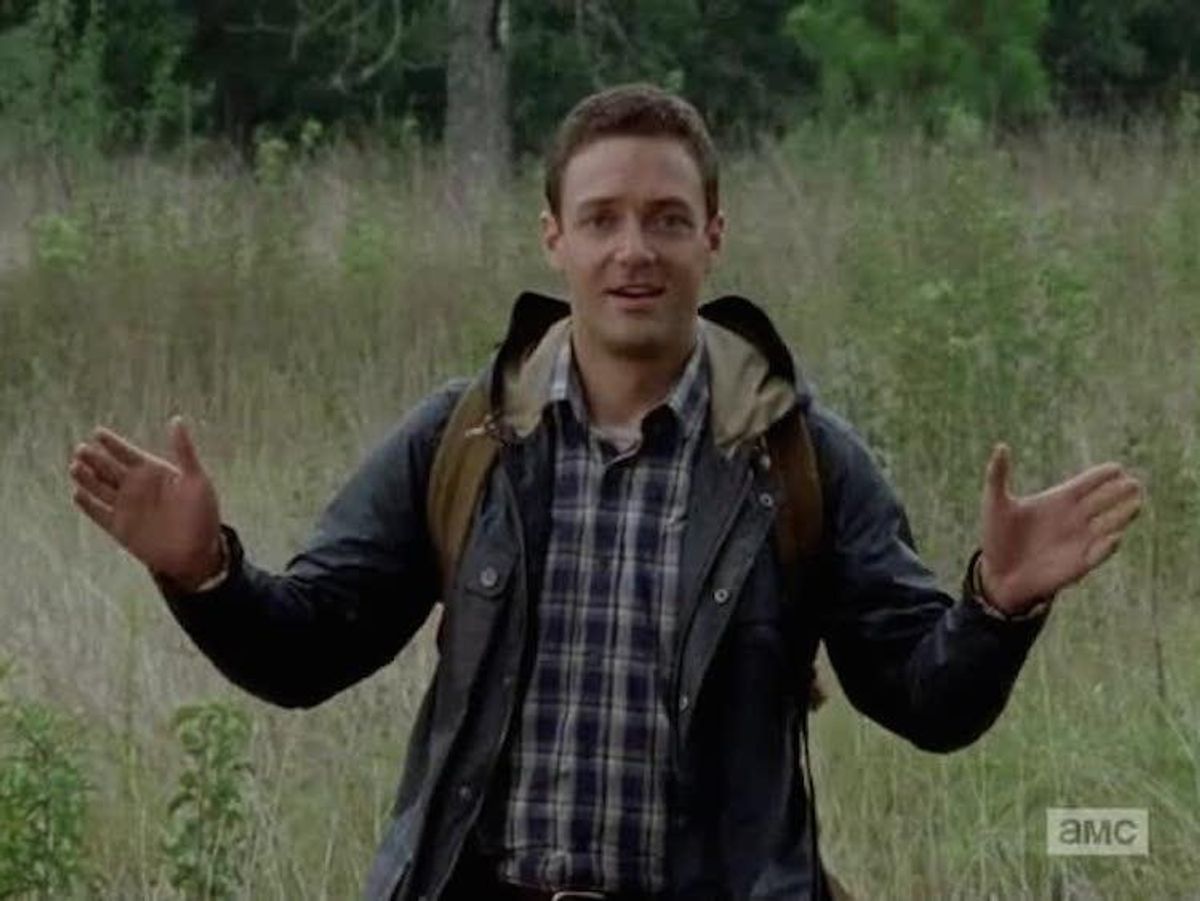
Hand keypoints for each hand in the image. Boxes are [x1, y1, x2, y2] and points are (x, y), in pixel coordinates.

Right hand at [68, 416, 223, 590]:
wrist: (198, 552)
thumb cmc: (203, 513)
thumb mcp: (196, 479)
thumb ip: (183, 451)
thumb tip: (176, 420)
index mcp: (153, 472)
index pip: (127, 452)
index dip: (112, 443)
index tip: (98, 432)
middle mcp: (136, 487)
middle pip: (108, 468)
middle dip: (94, 458)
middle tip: (82, 450)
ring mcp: (126, 506)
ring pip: (99, 488)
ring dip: (86, 478)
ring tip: (75, 467)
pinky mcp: (119, 527)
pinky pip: (98, 513)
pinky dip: (88, 505)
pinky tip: (78, 494)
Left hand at [979, 444, 1142, 614]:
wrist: (997, 574)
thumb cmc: (997, 537)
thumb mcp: (995, 503)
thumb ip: (998, 475)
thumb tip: (1001, 446)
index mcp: (1058, 500)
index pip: (1087, 484)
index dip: (1102, 475)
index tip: (1117, 467)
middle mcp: (1074, 518)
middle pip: (1104, 501)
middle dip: (1121, 492)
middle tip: (1135, 484)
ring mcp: (1079, 540)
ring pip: (1110, 524)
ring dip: (1123, 515)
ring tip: (1136, 504)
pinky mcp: (1080, 564)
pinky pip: (1099, 553)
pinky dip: (1108, 546)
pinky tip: (1114, 536)